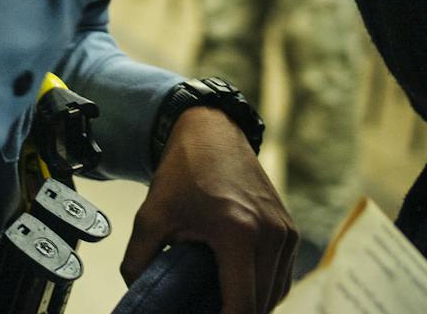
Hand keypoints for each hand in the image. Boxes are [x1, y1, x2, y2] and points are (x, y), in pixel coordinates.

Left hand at [122, 107, 296, 313]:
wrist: (211, 130)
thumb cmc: (184, 170)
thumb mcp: (151, 215)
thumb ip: (138, 262)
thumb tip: (137, 294)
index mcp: (238, 232)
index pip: (242, 306)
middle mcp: (270, 233)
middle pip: (260, 306)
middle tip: (203, 311)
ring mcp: (284, 230)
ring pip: (275, 295)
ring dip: (251, 306)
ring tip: (218, 305)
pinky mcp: (289, 228)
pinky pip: (282, 277)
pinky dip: (264, 291)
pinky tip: (238, 291)